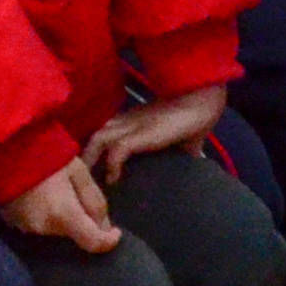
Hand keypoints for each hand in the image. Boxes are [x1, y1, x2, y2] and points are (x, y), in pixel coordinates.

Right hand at [0, 153, 122, 253]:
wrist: (3, 144)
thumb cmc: (45, 152)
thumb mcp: (77, 170)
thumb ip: (94, 199)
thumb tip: (105, 225)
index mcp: (63, 214)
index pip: (93, 243)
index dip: (108, 241)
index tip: (115, 231)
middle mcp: (43, 227)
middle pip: (73, 234)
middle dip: (81, 219)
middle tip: (76, 193)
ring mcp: (24, 227)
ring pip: (55, 228)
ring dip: (61, 216)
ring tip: (54, 190)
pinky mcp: (11, 222)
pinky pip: (37, 224)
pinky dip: (43, 214)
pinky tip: (38, 194)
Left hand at [86, 85, 223, 178]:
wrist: (203, 100)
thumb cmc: (193, 118)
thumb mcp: (177, 139)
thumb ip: (177, 151)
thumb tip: (192, 163)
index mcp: (131, 121)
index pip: (102, 133)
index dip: (93, 152)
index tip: (92, 174)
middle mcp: (126, 121)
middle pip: (92, 135)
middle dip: (84, 159)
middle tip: (83, 183)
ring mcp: (132, 125)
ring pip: (98, 139)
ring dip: (91, 162)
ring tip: (92, 186)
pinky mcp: (141, 133)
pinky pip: (117, 149)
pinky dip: (112, 165)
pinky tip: (114, 181)